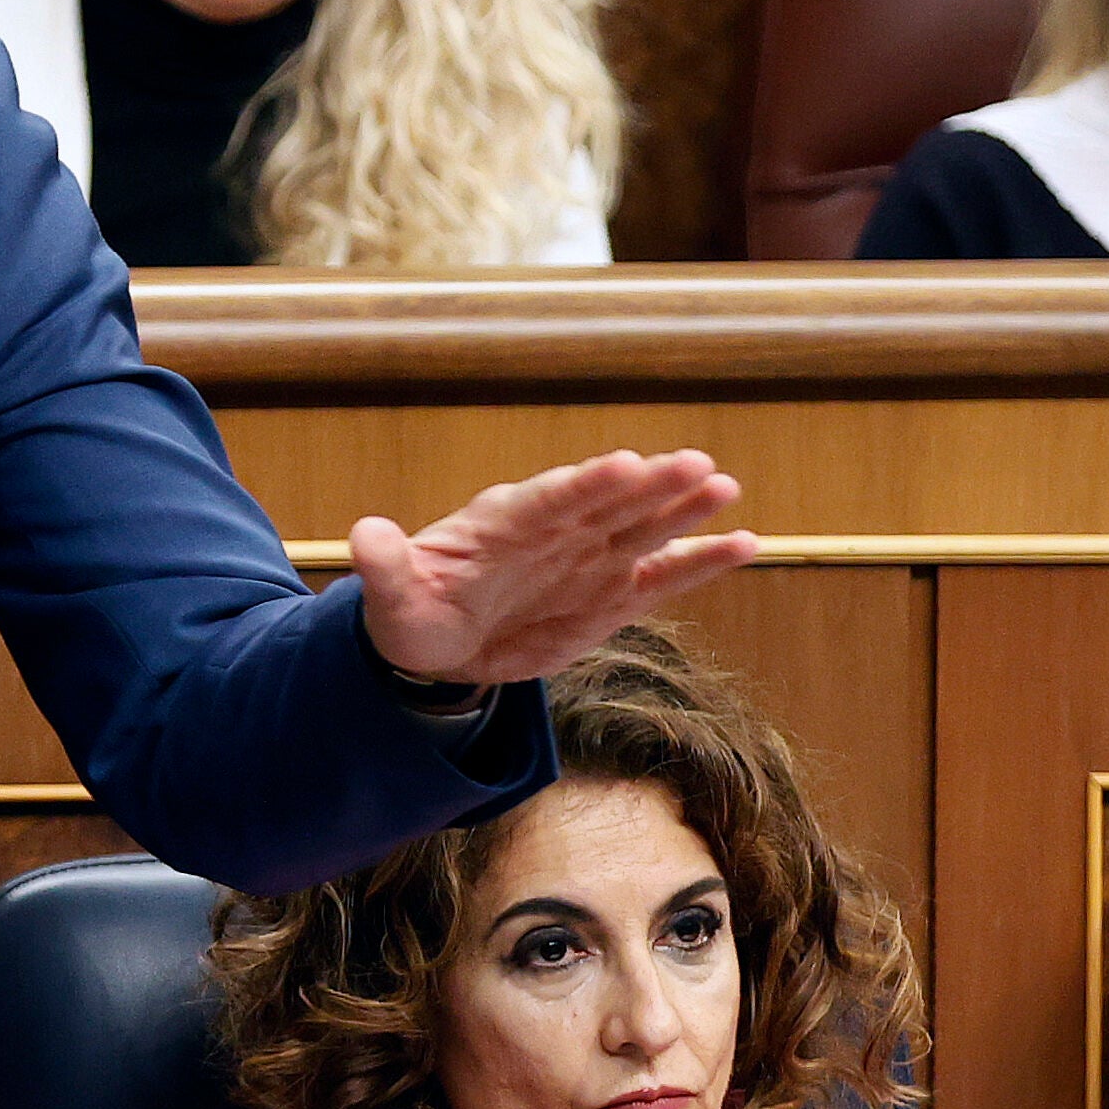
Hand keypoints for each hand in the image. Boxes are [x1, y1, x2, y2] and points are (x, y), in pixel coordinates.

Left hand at [348, 447, 756, 687]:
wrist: (440, 645)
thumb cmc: (413, 612)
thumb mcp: (390, 598)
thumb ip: (385, 567)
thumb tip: (364, 534)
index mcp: (503, 523)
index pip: (549, 499)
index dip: (586, 484)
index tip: (622, 464)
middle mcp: (556, 532)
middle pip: (608, 503)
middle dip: (650, 486)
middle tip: (697, 463)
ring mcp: (588, 560)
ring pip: (643, 530)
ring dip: (684, 511)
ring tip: (726, 486)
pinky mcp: (610, 597)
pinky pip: (662, 577)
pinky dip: (700, 562)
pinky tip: (744, 543)